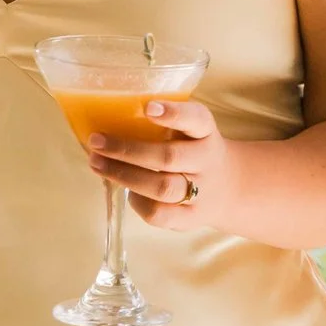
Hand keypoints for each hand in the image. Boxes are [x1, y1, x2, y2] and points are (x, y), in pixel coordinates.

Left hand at [87, 99, 235, 231]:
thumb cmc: (193, 150)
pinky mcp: (191, 218)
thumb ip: (164, 121)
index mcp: (206, 132)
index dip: (174, 113)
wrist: (229, 189)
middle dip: (127, 150)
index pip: (197, 119)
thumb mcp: (190, 129)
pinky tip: (125, 189)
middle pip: (169, 157)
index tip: (148, 107)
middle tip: (96, 140)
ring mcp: (201, 192)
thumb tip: (106, 113)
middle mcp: (206, 161)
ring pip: (162, 187)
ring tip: (97, 163)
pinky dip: (137, 202)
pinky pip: (160, 214)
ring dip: (124, 175)